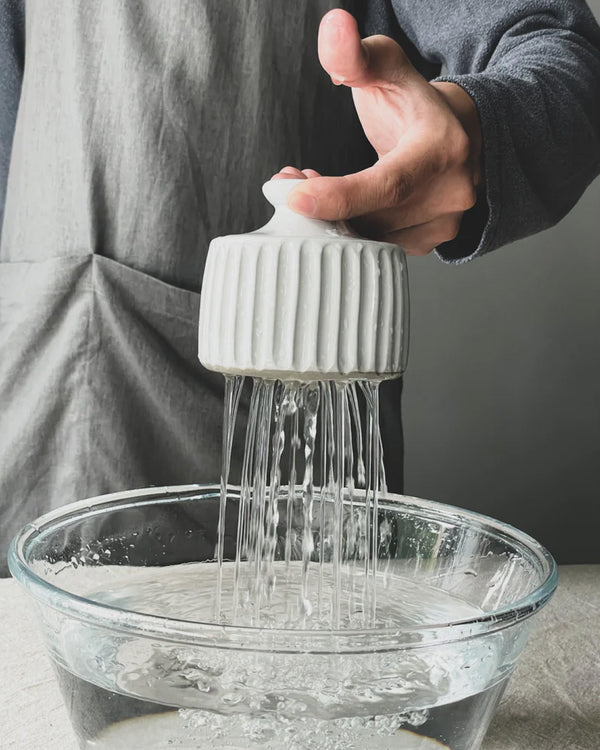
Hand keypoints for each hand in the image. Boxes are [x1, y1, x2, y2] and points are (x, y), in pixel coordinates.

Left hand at [280, 9, 481, 255]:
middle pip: (373, 217)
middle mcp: (451, 193)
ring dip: (333, 219)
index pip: (388, 184)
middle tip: (289, 184)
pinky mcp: (429, 242)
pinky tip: (339, 208)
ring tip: (312, 189)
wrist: (464, 138)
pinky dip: (351, 231)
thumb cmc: (417, 106)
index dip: (339, 196)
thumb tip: (333, 26)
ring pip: (373, 236)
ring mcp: (443, 224)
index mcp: (443, 149)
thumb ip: (355, 56)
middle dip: (323, 205)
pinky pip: (379, 246)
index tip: (293, 196)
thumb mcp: (388, 70)